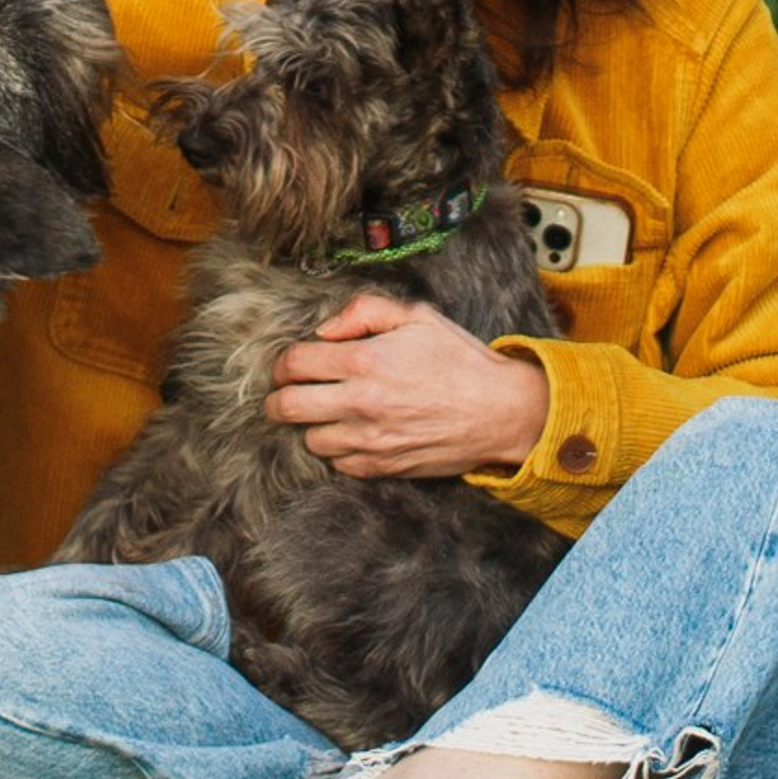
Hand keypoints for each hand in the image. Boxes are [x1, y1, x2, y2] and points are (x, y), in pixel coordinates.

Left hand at [265, 288, 550, 479]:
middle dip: (277, 400)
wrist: (500, 411)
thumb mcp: (417, 316)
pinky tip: (352, 434)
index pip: (294, 364)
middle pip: (288, 407)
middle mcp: (361, 402)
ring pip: (310, 440)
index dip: (281, 364)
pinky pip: (339, 464)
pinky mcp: (383, 467)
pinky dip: (338, 451)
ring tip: (326, 413)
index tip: (286, 367)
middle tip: (284, 395)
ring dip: (311, 426)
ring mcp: (370, 440)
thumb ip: (363, 311)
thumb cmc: (459, 359)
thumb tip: (324, 330)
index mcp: (365, 360)